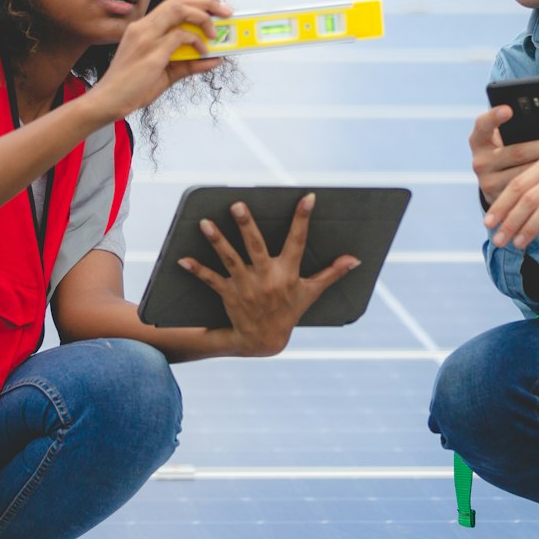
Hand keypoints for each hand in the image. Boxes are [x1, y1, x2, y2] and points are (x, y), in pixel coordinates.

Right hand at [86, 0, 230, 120]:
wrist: (108, 101)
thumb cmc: (132, 87)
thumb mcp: (166, 73)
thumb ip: (190, 64)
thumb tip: (215, 59)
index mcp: (142, 28)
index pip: (173, 4)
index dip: (197, 3)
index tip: (216, 10)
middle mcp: (143, 27)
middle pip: (178, 1)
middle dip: (206, 3)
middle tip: (226, 12)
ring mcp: (146, 38)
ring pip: (179, 10)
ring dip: (203, 18)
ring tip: (216, 33)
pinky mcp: (152, 53)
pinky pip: (181, 37)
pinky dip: (197, 42)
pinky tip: (203, 52)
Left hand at [177, 194, 359, 356]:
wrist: (264, 341)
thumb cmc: (289, 311)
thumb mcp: (312, 292)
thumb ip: (332, 273)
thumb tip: (355, 260)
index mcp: (288, 273)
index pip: (298, 241)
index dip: (303, 219)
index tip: (307, 197)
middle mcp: (267, 277)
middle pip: (256, 247)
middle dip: (247, 226)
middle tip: (238, 205)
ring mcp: (246, 286)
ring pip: (230, 259)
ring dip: (217, 242)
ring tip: (205, 223)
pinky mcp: (229, 294)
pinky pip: (211, 280)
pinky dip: (197, 270)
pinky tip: (183, 259)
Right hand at [469, 105, 538, 203]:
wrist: (499, 181)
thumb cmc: (511, 150)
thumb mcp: (509, 139)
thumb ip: (521, 130)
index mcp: (479, 139)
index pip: (483, 124)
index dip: (495, 117)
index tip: (509, 109)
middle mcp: (479, 161)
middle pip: (516, 152)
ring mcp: (487, 183)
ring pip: (524, 174)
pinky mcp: (499, 200)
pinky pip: (527, 191)